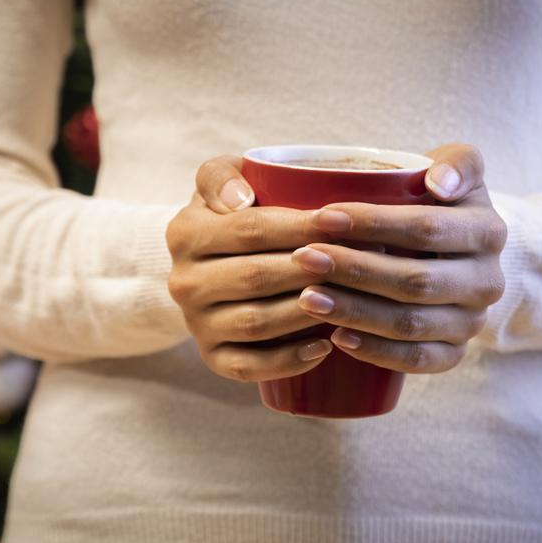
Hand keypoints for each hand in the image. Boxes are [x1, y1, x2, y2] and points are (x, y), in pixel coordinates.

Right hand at [166, 156, 336, 381]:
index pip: (249, 230)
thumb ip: (223, 175)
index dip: (298, 226)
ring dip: (304, 314)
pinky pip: (247, 367)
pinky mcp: (212, 357)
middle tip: (358, 264)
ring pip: (253, 323)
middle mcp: (183, 282)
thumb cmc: (238, 213)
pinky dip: (287, 361)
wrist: (214, 263)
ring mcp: (196, 323)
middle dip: (310, 271)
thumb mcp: (224, 180)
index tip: (342, 222)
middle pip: (255, 277)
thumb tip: (239, 199)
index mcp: (185, 232)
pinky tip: (325, 347)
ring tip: (348, 301)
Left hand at [288, 144, 506, 372]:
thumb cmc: (439, 201)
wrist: (457, 250)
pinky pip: (417, 360)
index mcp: (488, 232)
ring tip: (307, 298)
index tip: (322, 217)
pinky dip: (376, 351)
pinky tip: (336, 338)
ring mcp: (473, 322)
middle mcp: (488, 282)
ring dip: (355, 312)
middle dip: (354, 270)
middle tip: (303, 259)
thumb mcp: (458, 168)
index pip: (427, 229)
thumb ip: (458, 162)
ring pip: (411, 325)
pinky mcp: (455, 352)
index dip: (374, 224)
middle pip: (415, 281)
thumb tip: (439, 183)